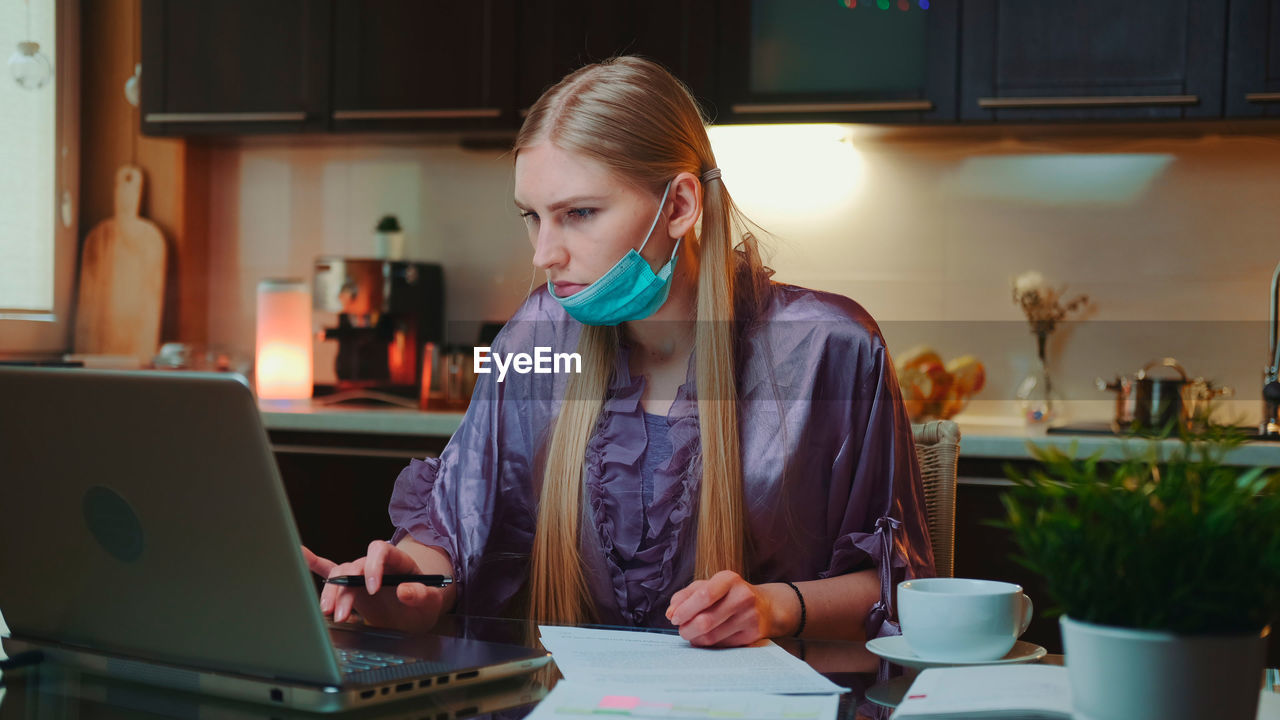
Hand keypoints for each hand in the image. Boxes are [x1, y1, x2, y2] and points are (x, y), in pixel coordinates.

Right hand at [302, 541, 446, 633]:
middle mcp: (375, 565)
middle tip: (342, 614)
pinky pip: (330, 571)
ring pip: (340, 575)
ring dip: (332, 594)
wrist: (419, 611)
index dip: (373, 567)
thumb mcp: (433, 600)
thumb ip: (422, 594)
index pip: (380, 551)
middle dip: (345, 589)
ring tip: (329, 614)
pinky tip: (300, 555)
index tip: (373, 589)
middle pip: (354, 566)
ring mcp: (361, 575)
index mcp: (397, 561)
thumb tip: (404, 590)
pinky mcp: (351, 587)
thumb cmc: (427, 600)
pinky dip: (314, 564)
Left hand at [665, 570, 781, 647]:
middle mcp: (742, 596)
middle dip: (687, 629)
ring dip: (695, 638)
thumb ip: (685, 596)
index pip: (704, 595)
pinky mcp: (752, 634)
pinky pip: (722, 645)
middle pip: (706, 620)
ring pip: (712, 636)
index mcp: (729, 579)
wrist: (765, 606)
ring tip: (691, 634)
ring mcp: (749, 616)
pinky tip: (706, 638)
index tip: (674, 618)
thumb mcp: (708, 586)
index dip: (685, 610)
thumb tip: (670, 613)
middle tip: (681, 629)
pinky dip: (708, 644)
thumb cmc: (729, 594)